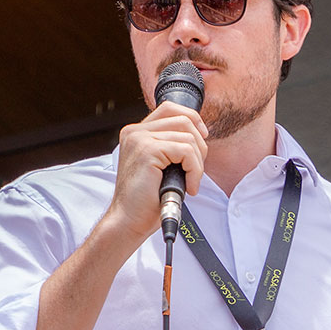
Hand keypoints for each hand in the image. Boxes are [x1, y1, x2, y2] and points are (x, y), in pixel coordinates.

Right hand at [103, 101, 208, 250]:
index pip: (170, 109)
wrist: (129, 221)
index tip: (202, 139)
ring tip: (190, 182)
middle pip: (184, 120)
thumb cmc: (146, 199)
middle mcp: (135, 131)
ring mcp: (139, 139)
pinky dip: (194, 171)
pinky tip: (189, 187)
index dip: (193, 120)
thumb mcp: (160, 166)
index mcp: (136, 133)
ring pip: (188, 137)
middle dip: (200, 146)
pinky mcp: (148, 151)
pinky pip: (186, 151)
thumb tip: (199, 134)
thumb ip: (171, 146)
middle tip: (195, 171)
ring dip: (198, 163)